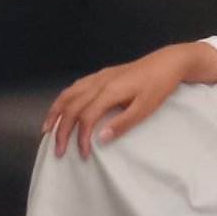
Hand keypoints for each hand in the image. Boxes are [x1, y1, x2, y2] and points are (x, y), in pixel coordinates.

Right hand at [41, 43, 216, 158]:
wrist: (168, 62)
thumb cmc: (159, 85)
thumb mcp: (145, 108)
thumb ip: (123, 123)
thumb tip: (101, 139)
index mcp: (110, 91)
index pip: (86, 117)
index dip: (80, 137)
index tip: (82, 153)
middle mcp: (99, 82)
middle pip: (71, 106)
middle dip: (61, 129)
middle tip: (58, 149)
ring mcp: (99, 76)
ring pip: (68, 93)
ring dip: (56, 111)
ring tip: (48, 129)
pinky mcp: (102, 74)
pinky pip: (76, 86)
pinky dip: (64, 99)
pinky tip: (63, 107)